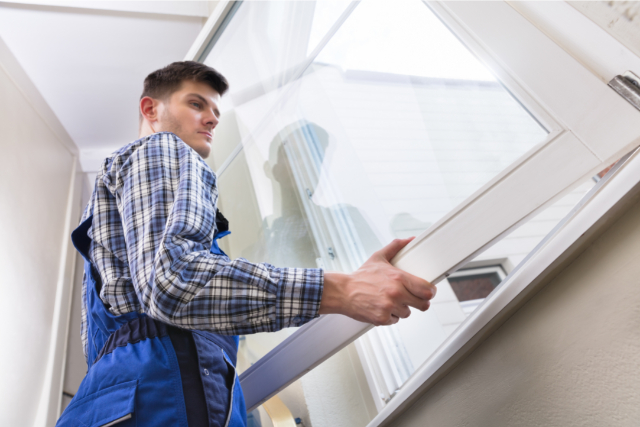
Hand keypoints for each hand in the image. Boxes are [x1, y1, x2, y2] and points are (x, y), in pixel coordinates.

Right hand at [319, 238, 435, 325]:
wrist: (343, 291)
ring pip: (407, 313)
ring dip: (401, 308)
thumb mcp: (378, 257)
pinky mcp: (382, 318)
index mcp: (398, 278)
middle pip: (423, 304)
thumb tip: (409, 240)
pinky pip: (395, 320)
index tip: (428, 292)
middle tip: (412, 298)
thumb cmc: (361, 276)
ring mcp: (389, 307)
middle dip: (419, 302)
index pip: (427, 290)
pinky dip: (390, 316)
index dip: (430, 292)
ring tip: (389, 300)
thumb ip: (396, 247)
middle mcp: (396, 293)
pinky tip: (382, 307)